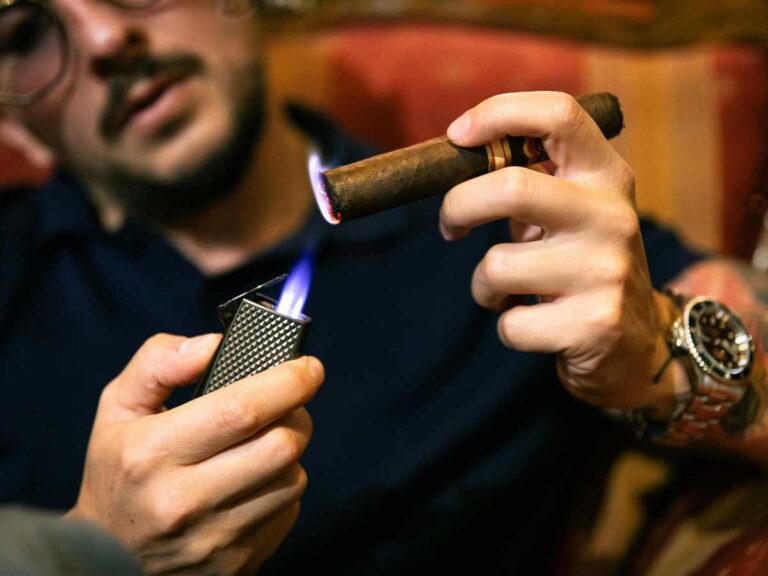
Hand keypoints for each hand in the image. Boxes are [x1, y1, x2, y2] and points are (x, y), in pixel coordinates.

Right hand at [67, 333, 323, 574]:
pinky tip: (255, 481)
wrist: (106, 560)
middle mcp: (184, 502)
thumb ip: (159, 363)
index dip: (287, 382)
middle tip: (289, 403)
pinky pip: (288, 511)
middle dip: (298, 414)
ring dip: (289, 452)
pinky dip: (282, 487)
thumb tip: (214, 345)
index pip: (241, 410)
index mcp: (152, 454)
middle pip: (281, 445)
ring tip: (264, 442)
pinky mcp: (237, 563)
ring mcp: (214, 539)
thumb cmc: (119, 472)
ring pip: (292, 479)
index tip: (309, 367)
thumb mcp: (118, 408)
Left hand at [439, 91, 675, 411]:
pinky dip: (506, 325)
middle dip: (459, 206)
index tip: (457, 134)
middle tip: (451, 225)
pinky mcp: (595, 325)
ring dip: (484, 285)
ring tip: (509, 291)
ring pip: (497, 266)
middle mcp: (611, 216)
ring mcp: (606, 272)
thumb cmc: (581, 262)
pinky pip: (510, 324)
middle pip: (512, 188)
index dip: (499, 112)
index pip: (558, 114)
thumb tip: (460, 155)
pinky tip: (535, 323)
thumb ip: (530, 179)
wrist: (641, 339)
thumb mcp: (572, 210)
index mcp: (605, 175)